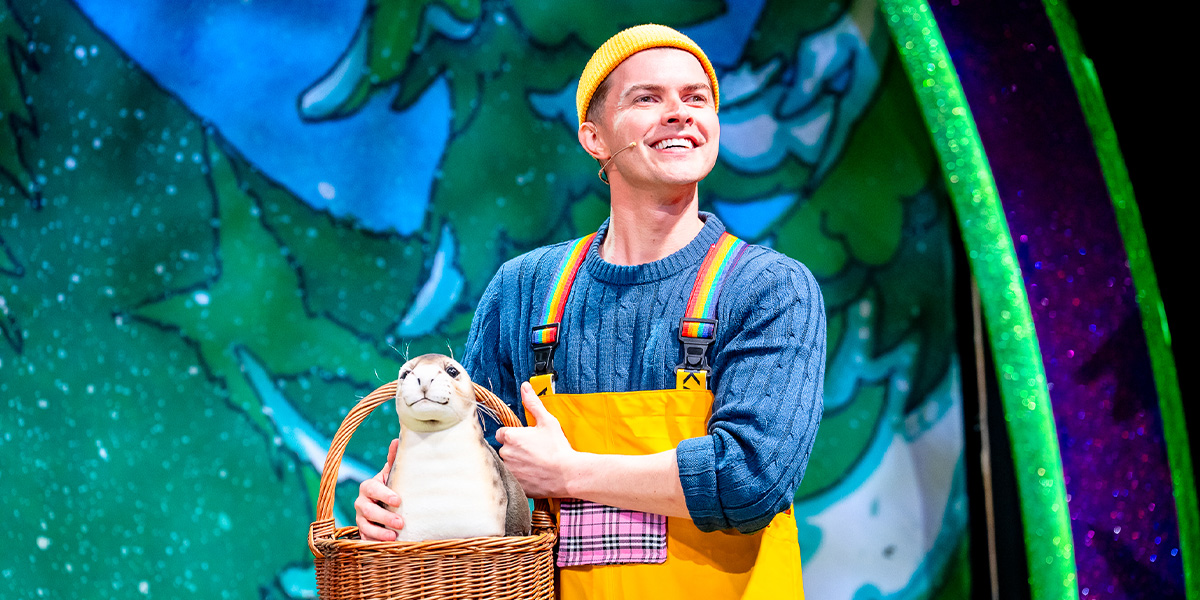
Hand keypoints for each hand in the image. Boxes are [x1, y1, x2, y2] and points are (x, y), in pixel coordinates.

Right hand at [354, 437, 402, 540]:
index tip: (399, 500)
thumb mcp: (393, 474)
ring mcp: (360, 519)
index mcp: (368, 486)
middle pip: (367, 510)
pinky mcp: (363, 533)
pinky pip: (365, 540)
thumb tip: (398, 439)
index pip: (372, 488)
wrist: (385, 505)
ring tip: (394, 537)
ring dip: (379, 532)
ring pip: (364, 526)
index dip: (384, 494)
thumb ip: (394, 459)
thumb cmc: (391, 488)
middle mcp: (361, 502)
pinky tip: (386, 546)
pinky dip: (374, 543)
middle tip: (401, 522)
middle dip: (384, 517)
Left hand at [495, 382, 577, 497]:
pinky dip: (520, 476)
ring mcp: (509, 470)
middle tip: (532, 451)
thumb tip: (525, 387)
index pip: (501, 433)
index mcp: (511, 437)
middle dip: (514, 449)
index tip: (524, 439)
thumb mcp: (547, 421)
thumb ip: (533, 403)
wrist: (567, 474)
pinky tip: (533, 474)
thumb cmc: (557, 448)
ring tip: (533, 464)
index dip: (513, 435)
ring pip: (507, 464)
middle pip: (504, 449)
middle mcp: (506, 453)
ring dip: (516, 463)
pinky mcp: (514, 483)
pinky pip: (512, 478)